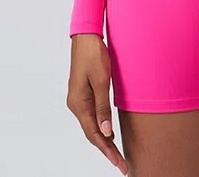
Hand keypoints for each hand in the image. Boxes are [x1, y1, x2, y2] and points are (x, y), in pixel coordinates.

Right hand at [66, 33, 127, 173]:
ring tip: (117, 154)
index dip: (108, 151)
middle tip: (122, 165)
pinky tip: (109, 132)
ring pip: (92, 125)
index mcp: (79, 103)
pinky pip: (92, 115)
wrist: (86, 35)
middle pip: (92, 133)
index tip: (120, 164)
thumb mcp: (102, 80)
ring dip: (104, 140)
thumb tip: (106, 133)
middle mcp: (76, 104)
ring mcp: (78, 99)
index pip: (94, 134)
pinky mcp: (83, 92)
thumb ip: (103, 107)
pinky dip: (101, 127)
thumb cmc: (94, 54)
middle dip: (107, 149)